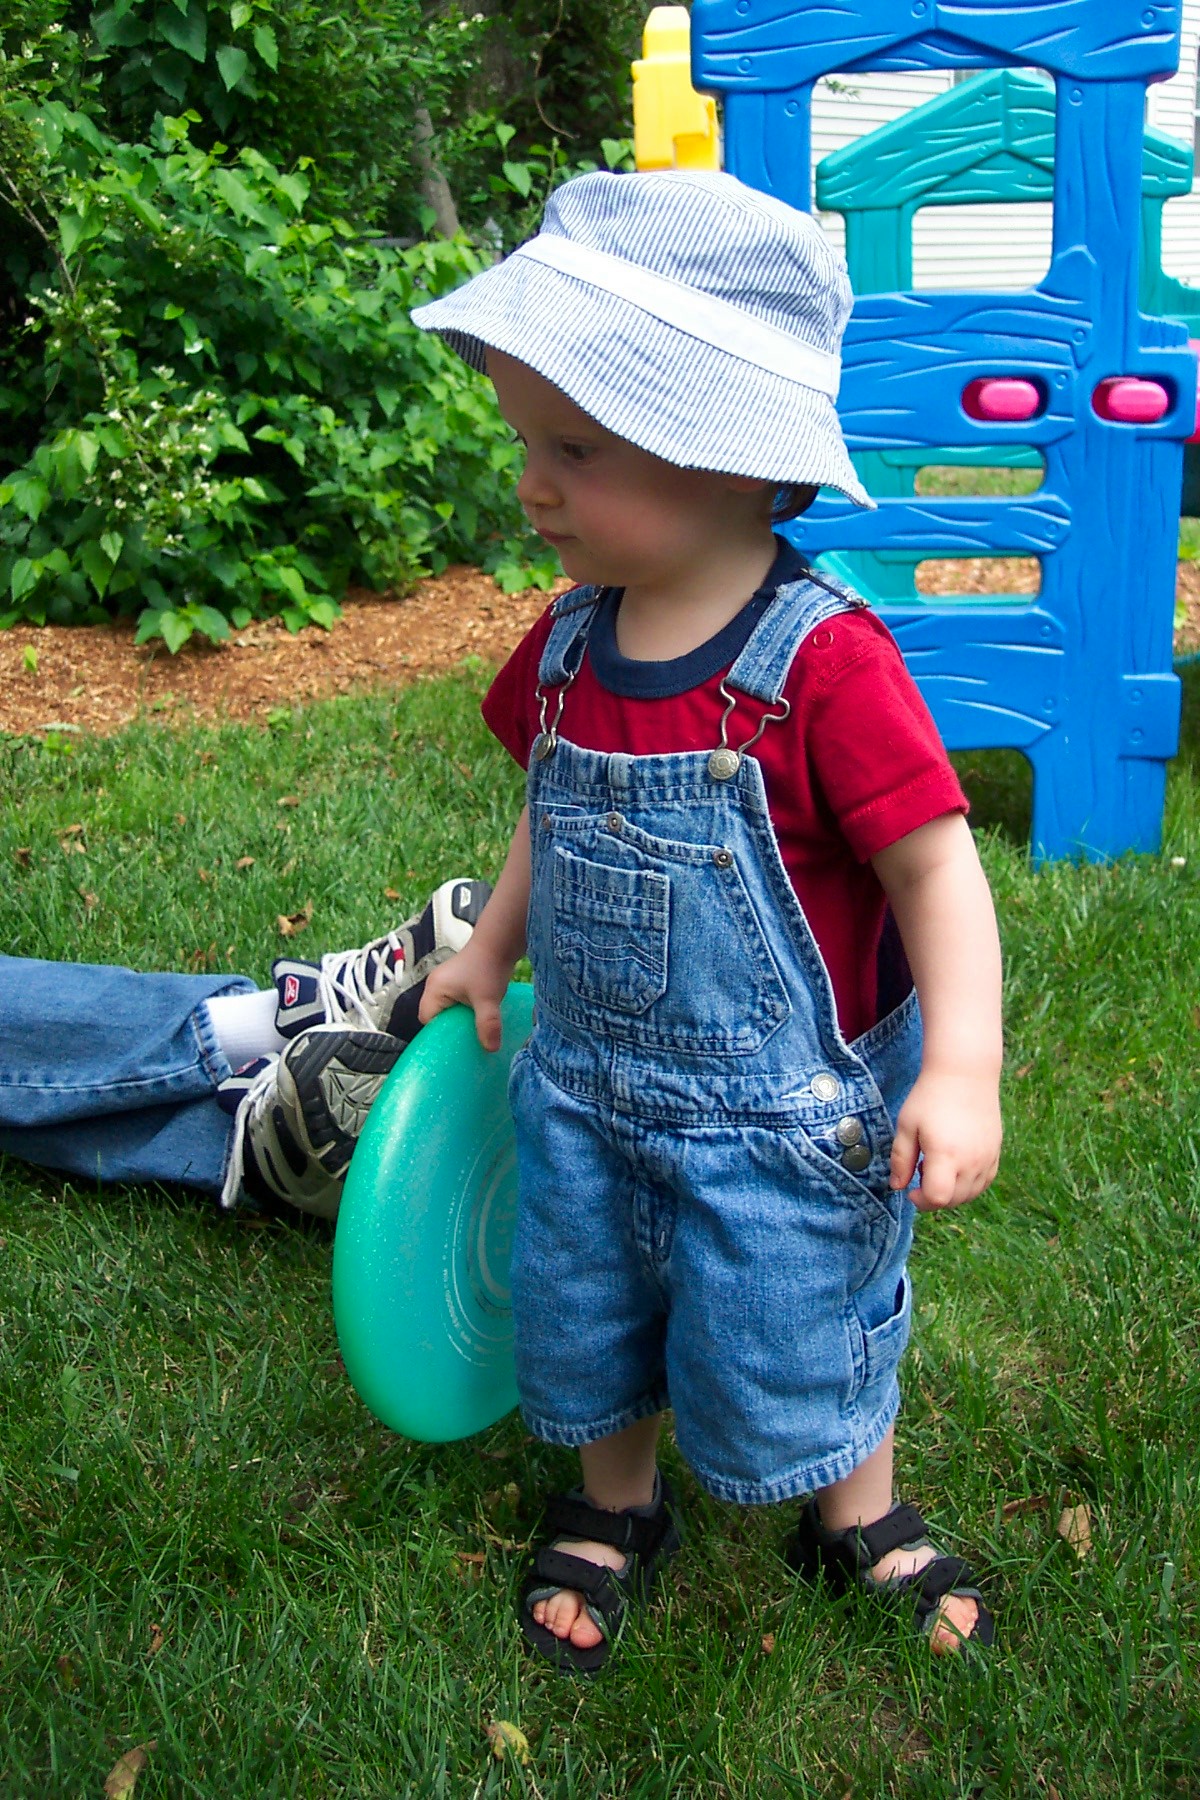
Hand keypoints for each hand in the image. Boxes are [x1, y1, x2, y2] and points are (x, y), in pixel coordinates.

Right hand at [418, 939, 514, 1051]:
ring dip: (461, 1020)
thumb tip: (491, 1049)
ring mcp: (448, 983)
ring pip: (449, 1011)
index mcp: (435, 990)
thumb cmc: (488, 967)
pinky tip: (481, 1018)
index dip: (438, 1033)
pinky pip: (459, 1004)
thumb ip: (487, 1024)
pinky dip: (468, 1012)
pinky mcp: (461, 982)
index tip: (455, 1044)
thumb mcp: (488, 999)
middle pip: (437, 1017)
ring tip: (475, 1030)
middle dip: (451, 1028)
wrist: (501, 941)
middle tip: (467, 1040)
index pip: (426, 1020)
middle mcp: (437, 986)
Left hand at [889, 1069, 1000, 1210]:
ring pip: (971, 1194)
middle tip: (921, 1172)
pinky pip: (984, 1181)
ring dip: (952, 1192)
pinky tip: (956, 1166)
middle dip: (934, 1197)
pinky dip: (969, 1184)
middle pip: (954, 1200)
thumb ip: (901, 1159)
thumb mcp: (907, 1126)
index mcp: (946, 1155)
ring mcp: (987, 1158)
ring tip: (938, 1166)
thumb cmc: (930, 1097)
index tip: (911, 1190)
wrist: (965, 1073)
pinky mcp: (996, 1152)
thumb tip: (897, 1186)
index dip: (921, 1201)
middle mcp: (971, 1161)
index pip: (938, 1198)